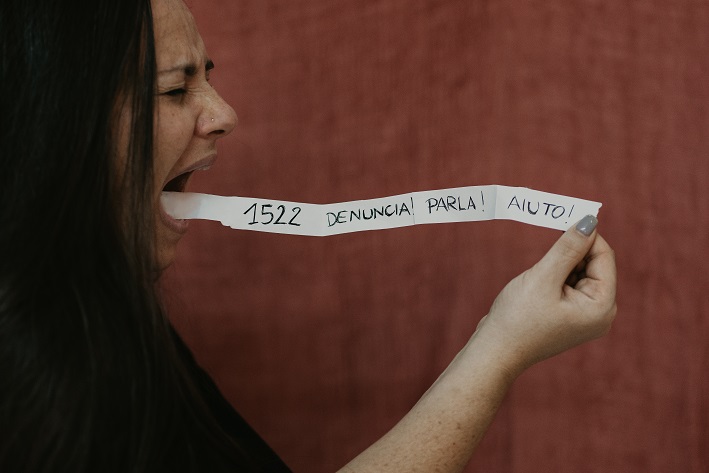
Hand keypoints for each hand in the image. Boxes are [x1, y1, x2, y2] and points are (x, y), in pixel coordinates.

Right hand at [473, 215, 617, 376]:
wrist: (494, 351)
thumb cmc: (517, 318)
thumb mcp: (543, 277)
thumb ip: (568, 247)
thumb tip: (590, 220)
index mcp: (601, 306)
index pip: (603, 256)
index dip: (584, 236)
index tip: (562, 220)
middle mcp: (601, 313)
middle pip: (593, 264)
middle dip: (569, 255)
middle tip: (543, 261)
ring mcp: (586, 317)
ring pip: (579, 272)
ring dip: (558, 267)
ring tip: (536, 283)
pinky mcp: (571, 316)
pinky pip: (570, 285)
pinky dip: (554, 278)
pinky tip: (535, 290)